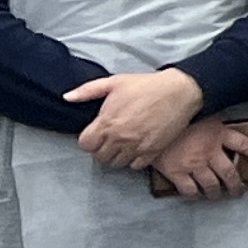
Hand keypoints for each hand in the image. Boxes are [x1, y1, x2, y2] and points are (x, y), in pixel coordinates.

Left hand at [67, 67, 202, 165]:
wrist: (180, 91)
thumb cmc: (147, 85)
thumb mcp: (114, 82)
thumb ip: (88, 91)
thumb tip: (67, 97)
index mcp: (106, 123)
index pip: (85, 145)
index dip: (89, 140)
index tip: (96, 134)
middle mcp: (119, 138)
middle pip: (100, 157)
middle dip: (102, 149)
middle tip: (110, 140)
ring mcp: (136, 146)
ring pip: (117, 163)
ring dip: (117, 156)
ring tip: (123, 145)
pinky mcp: (153, 151)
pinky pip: (136, 165)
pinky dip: (134, 160)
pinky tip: (137, 148)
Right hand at [147, 120, 247, 201]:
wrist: (150, 121)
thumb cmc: (174, 114)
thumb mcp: (200, 112)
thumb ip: (213, 119)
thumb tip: (222, 113)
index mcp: (217, 133)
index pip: (245, 145)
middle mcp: (209, 151)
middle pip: (230, 173)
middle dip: (237, 185)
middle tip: (240, 190)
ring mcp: (193, 163)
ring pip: (212, 185)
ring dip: (217, 193)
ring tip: (219, 195)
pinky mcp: (176, 172)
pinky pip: (189, 190)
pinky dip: (194, 195)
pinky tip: (196, 195)